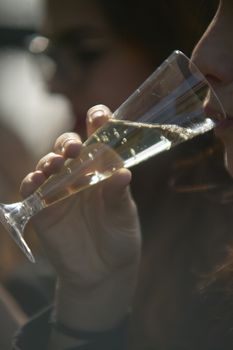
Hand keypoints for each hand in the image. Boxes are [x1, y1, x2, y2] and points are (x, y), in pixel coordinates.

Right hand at [20, 105, 140, 330]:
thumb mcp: (123, 215)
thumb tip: (123, 173)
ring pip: (48, 166)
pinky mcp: (44, 210)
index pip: (98, 140)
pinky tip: (37, 182)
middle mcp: (79, 176)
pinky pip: (32, 192)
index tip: (100, 116)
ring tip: (55, 165)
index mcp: (102, 171)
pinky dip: (31, 184)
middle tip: (73, 149)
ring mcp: (60, 192)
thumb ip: (119, 195)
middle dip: (68, 142)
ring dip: (49, 161)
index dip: (98, 124)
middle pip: (68, 148)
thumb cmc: (119, 238)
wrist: (103, 273)